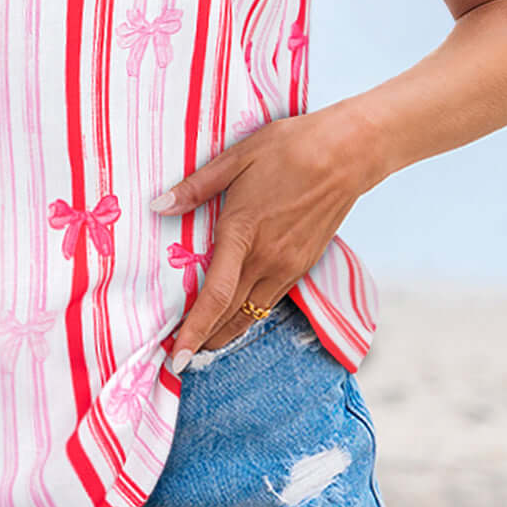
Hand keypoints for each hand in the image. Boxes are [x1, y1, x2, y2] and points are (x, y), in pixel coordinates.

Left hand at [153, 106, 375, 367]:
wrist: (348, 153)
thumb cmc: (290, 148)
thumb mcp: (236, 158)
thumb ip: (195, 188)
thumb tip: (157, 206)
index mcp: (244, 233)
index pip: (215, 296)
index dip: (194, 330)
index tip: (177, 357)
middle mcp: (268, 258)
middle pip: (231, 315)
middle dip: (203, 340)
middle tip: (179, 358)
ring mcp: (289, 265)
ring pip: (252, 314)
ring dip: (226, 332)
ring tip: (202, 344)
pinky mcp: (303, 264)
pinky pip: (271, 300)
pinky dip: (249, 315)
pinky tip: (235, 316)